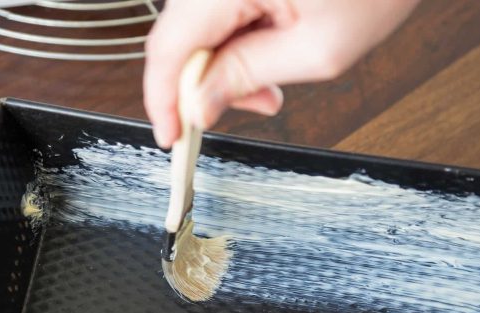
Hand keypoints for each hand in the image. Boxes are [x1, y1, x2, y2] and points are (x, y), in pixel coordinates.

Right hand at [144, 0, 419, 147]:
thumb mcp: (317, 48)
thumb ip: (247, 76)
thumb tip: (199, 104)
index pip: (169, 45)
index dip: (162, 98)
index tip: (170, 134)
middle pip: (178, 36)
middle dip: (203, 85)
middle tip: (251, 107)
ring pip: (196, 26)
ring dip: (223, 65)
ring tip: (269, 85)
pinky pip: (217, 9)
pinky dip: (234, 40)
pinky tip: (267, 52)